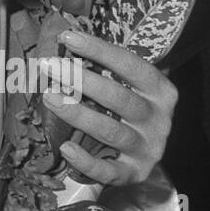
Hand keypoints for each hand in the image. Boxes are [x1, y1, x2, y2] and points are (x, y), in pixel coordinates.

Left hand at [40, 29, 176, 185]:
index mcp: (161, 91)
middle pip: (118, 98)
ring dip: (78, 114)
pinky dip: (87, 162)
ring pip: (110, 131)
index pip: (131, 65)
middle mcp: (159, 120)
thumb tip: (64, 40)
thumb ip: (106, 68)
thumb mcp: (130, 86)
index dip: (99, 50)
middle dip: (80, 79)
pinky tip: (66, 148)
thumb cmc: (131, 109)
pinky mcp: (135, 173)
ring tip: (49, 97)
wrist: (149, 154)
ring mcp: (149, 148)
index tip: (68, 36)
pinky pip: (110, 171)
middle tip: (48, 65)